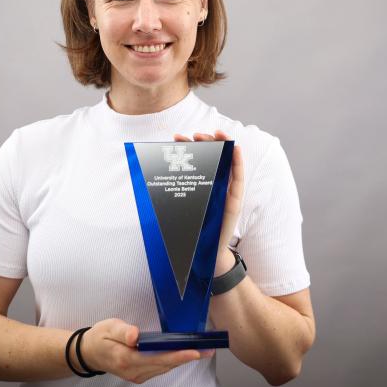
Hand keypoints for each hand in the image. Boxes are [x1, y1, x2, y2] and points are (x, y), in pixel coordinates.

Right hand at [81, 318, 211, 383]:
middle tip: (208, 349)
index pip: (157, 358)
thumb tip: (135, 335)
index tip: (194, 352)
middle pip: (165, 364)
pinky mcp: (139, 374)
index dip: (177, 355)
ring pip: (164, 368)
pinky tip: (184, 354)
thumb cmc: (100, 337)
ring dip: (183, 360)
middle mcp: (133, 371)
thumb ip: (123, 331)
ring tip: (202, 351)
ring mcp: (136, 375)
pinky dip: (173, 361)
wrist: (89, 353)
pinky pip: (160, 368)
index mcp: (126, 359)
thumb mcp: (108, 327)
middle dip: (187, 357)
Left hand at [173, 130, 243, 275]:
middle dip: (204, 141)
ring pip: (226, 161)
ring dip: (223, 144)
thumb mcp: (174, 206)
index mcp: (197, 182)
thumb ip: (167, 192)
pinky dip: (238, 161)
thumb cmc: (188, 230)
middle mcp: (213, 183)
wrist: (202, 252)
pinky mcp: (235, 199)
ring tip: (217, 133)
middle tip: (194, 135)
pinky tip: (235, 148)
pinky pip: (238, 177)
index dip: (186, 146)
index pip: (194, 158)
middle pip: (211, 155)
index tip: (176, 138)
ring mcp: (225, 189)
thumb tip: (148, 175)